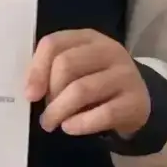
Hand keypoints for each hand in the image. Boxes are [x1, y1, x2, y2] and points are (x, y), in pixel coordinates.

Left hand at [25, 29, 150, 138]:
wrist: (137, 101)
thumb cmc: (96, 83)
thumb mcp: (75, 70)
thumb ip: (51, 71)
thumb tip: (31, 91)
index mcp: (88, 38)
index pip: (54, 43)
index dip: (36, 69)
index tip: (30, 94)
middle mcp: (109, 50)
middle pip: (65, 65)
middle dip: (49, 93)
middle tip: (46, 113)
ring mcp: (125, 74)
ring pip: (81, 90)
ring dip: (59, 111)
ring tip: (51, 124)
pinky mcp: (135, 101)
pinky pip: (103, 113)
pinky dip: (81, 123)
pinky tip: (70, 128)